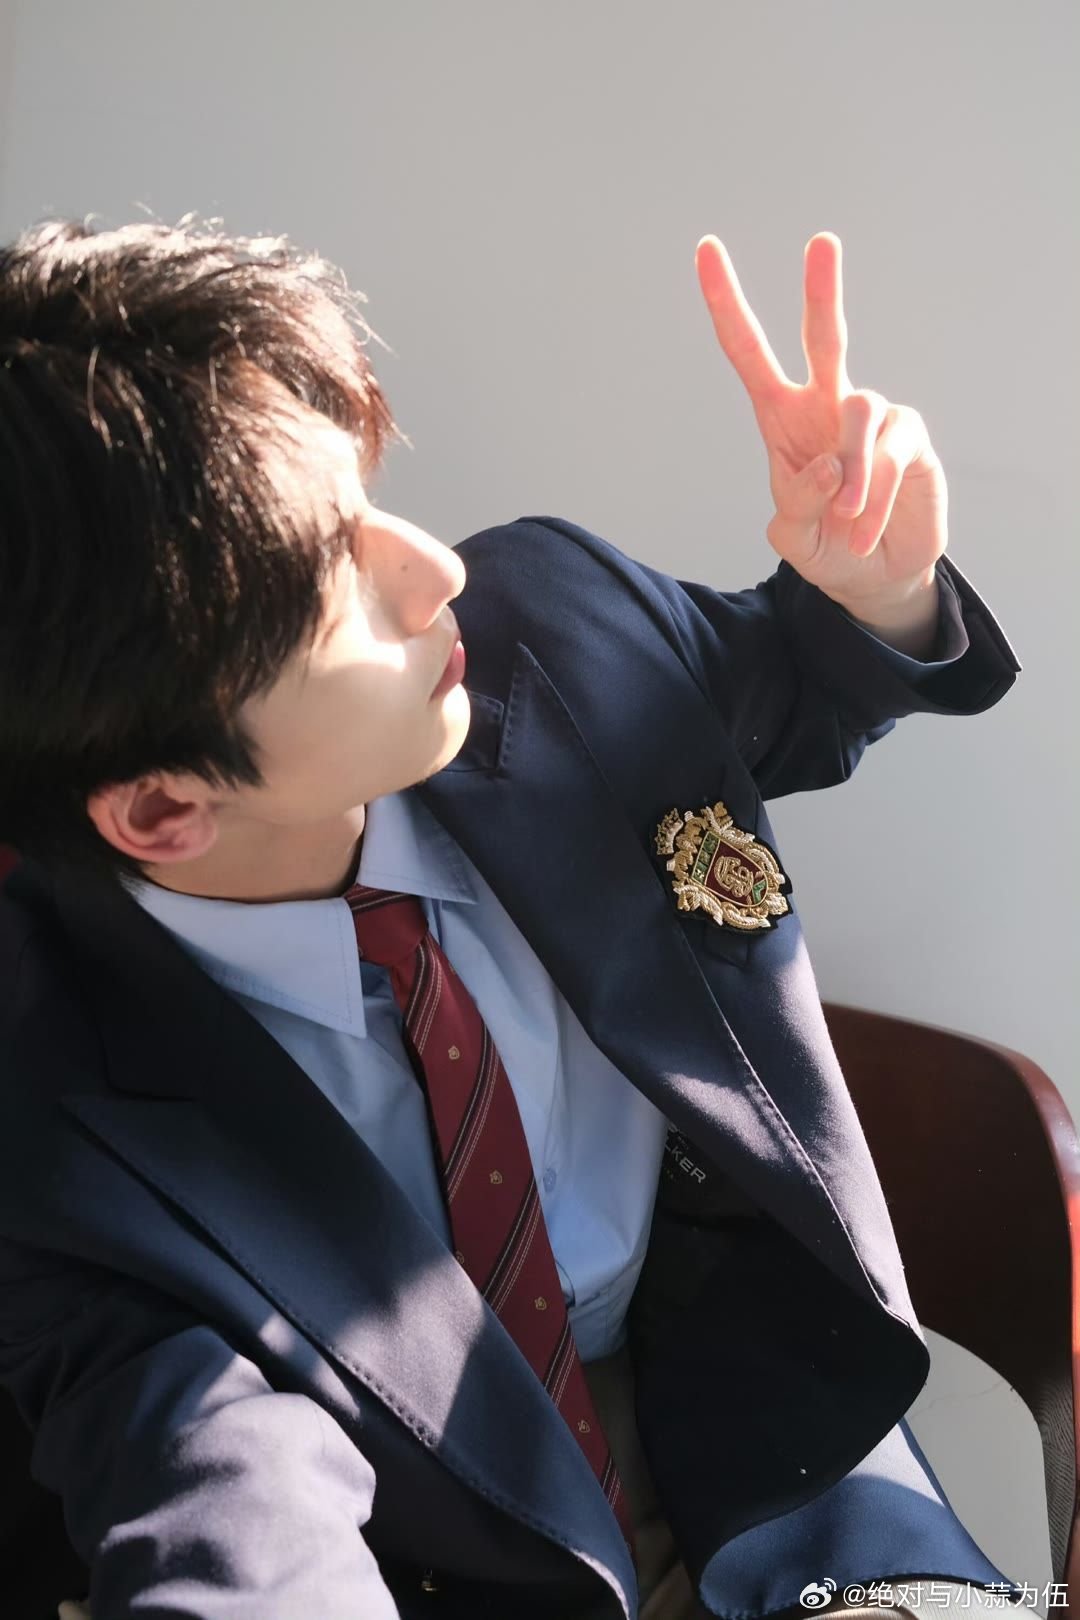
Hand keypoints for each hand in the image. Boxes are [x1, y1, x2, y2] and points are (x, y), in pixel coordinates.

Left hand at [695, 232, 946, 620]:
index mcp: (781, 416)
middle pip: (824, 338)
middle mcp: (826, 405)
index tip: (707, 249)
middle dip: (822, 290)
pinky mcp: (910, 438)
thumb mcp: (792, 534)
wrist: (873, 575)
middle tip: (822, 243)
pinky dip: (874, 499)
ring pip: (858, 412)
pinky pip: (890, 455)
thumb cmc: (824, 543)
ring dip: (851, 476)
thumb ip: (797, 501)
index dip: (726, 304)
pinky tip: (864, 527)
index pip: (749, 352)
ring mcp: (874, 418)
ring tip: (847, 521)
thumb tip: (831, 464)